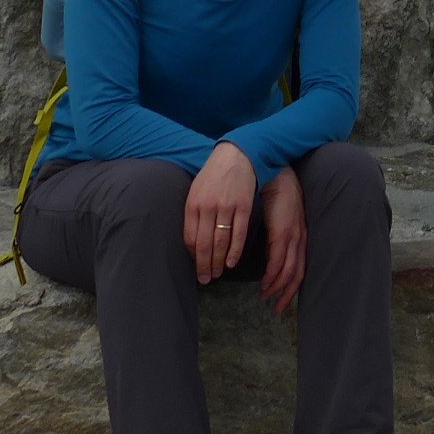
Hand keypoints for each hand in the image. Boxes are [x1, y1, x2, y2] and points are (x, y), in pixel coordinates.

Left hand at [184, 142, 256, 282]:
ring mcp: (227, 206)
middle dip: (204, 265)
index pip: (189, 238)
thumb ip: (194, 213)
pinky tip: (232, 262)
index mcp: (193, 204)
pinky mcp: (244, 206)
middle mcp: (208, 207)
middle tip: (206, 279)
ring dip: (219, 261)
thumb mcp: (196, 190)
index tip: (196, 268)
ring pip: (221, 242)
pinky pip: (239, 233)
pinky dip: (235, 250)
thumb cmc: (215, 174)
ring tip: (218, 273)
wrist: (237, 155)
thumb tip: (192, 240)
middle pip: (204, 244)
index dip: (192, 257)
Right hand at [258, 168, 307, 315]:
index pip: (301, 268)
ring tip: (265, 297)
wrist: (276, 175)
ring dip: (277, 288)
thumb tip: (268, 255)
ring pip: (289, 271)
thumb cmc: (277, 195)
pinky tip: (264, 283)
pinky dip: (272, 275)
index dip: (293, 286)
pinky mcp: (283, 232)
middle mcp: (301, 239)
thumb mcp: (280, 220)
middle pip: (298, 275)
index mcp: (301, 236)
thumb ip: (277, 238)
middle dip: (288, 294)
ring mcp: (293, 236)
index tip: (282, 300)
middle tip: (278, 310)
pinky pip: (278, 260)